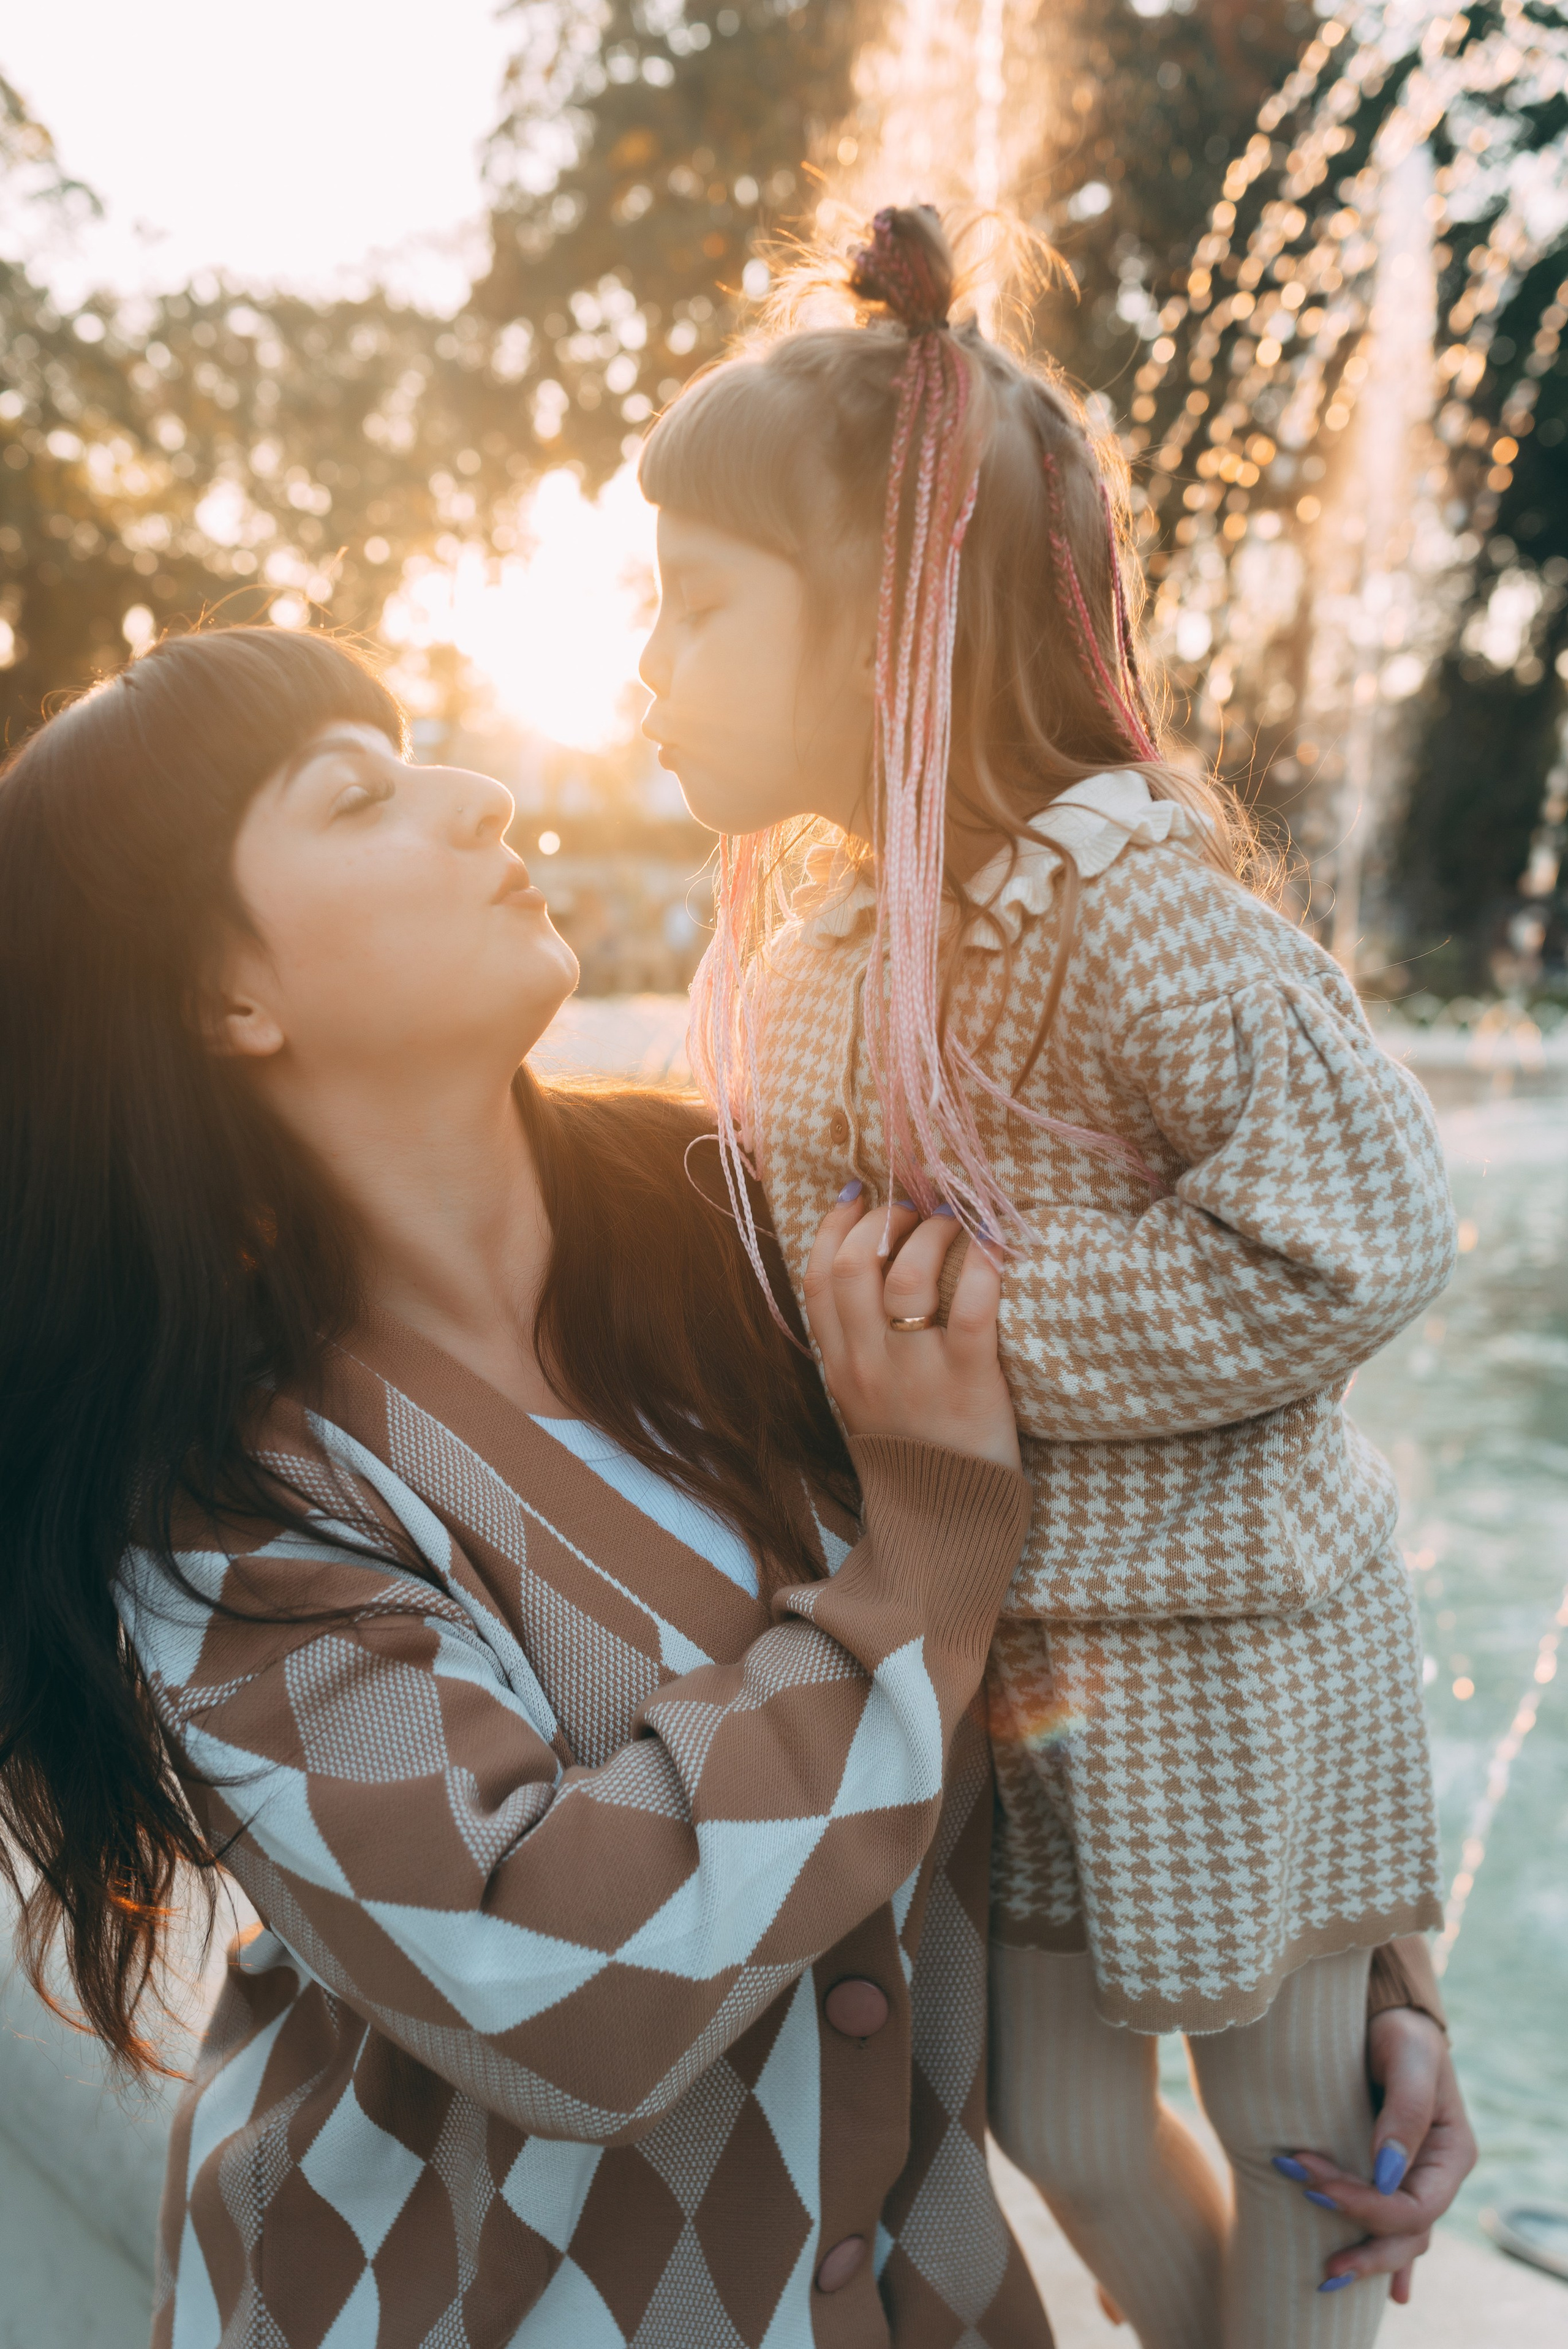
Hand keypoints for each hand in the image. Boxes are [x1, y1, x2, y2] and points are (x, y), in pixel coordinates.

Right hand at [803, 1190, 1019, 1470]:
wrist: (945, 1522)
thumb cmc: (913, 1449)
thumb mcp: (863, 1397)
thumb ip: (858, 1340)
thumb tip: (872, 1267)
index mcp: (840, 1365)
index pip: (817, 1279)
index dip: (836, 1226)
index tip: (858, 1194)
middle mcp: (869, 1364)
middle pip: (855, 1267)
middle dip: (884, 1220)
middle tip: (915, 1209)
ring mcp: (917, 1374)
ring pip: (909, 1277)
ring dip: (933, 1235)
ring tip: (954, 1225)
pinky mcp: (970, 1383)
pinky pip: (973, 1308)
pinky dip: (984, 1265)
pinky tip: (995, 1243)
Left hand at [1275, 2010, 1475, 2299]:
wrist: (1383, 2015)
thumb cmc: (1400, 2029)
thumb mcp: (1408, 2056)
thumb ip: (1405, 2111)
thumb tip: (1387, 2173)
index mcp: (1451, 2153)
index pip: (1416, 2206)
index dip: (1370, 2207)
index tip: (1318, 2186)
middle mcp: (1434, 2174)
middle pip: (1407, 2233)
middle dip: (1363, 2244)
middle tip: (1322, 2256)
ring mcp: (1412, 2179)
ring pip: (1396, 2236)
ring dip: (1362, 2253)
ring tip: (1325, 2273)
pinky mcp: (1386, 2176)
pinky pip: (1388, 2227)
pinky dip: (1382, 2258)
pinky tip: (1384, 2294)